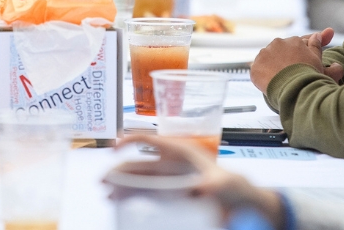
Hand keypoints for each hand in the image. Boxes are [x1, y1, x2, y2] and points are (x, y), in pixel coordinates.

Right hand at [112, 136, 286, 228]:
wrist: (239, 202)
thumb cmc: (234, 186)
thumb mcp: (226, 183)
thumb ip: (216, 185)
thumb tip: (205, 188)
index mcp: (181, 151)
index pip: (152, 139)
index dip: (131, 140)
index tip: (116, 147)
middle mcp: (171, 163)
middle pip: (140, 163)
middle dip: (120, 169)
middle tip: (104, 180)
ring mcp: (168, 179)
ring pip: (139, 179)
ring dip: (122, 184)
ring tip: (108, 192)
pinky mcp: (168, 193)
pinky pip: (144, 192)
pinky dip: (130, 195)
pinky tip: (119, 200)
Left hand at [250, 27, 337, 92]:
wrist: (296, 89)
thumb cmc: (309, 76)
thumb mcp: (316, 59)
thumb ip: (315, 45)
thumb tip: (317, 35)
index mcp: (294, 40)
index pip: (293, 45)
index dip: (295, 56)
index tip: (296, 66)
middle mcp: (278, 43)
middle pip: (278, 50)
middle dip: (282, 60)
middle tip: (288, 75)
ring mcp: (265, 54)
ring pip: (266, 58)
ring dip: (270, 66)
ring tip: (279, 80)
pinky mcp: (255, 66)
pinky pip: (257, 69)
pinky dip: (261, 76)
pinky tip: (270, 83)